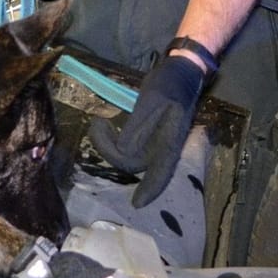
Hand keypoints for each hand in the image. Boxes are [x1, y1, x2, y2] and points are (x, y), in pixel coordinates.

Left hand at [89, 52, 206, 207]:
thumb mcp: (153, 99)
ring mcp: (152, 143)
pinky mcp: (144, 136)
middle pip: (131, 163)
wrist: (179, 73)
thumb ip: (138, 124)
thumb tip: (124, 150)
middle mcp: (160, 148)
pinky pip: (125, 148)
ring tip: (99, 122)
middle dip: (109, 149)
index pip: (160, 173)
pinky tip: (104, 126)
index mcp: (169, 142)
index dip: (150, 189)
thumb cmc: (169, 84)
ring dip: (107, 143)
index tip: (137, 204)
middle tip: (97, 124)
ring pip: (125, 156)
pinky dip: (111, 141)